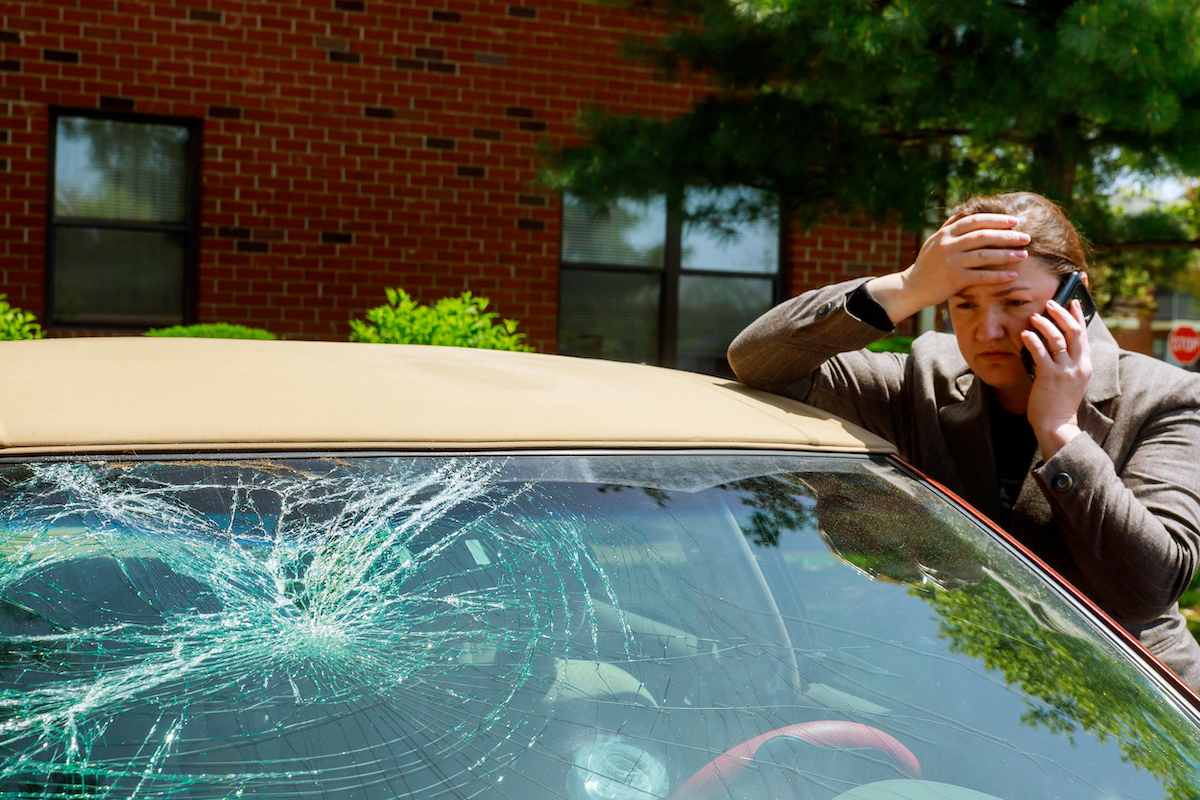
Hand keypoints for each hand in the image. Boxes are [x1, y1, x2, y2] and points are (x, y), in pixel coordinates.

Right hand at [865, 213, 1030, 323]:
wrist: (911, 287)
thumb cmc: (927, 264)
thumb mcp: (934, 241)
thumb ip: (950, 227)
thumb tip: (966, 210)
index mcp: (945, 234)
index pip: (974, 221)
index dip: (996, 220)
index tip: (1014, 221)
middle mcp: (948, 245)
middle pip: (983, 236)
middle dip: (1007, 236)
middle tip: (1026, 237)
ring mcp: (951, 262)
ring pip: (984, 255)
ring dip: (1006, 255)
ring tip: (1023, 255)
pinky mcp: (954, 279)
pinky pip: (981, 276)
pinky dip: (998, 276)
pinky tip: (1012, 275)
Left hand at [1023, 298, 1092, 456]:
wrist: (1057, 426)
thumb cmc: (1059, 403)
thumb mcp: (1070, 381)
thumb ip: (1066, 363)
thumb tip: (1052, 343)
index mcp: (1085, 365)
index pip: (1084, 335)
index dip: (1078, 315)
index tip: (1072, 301)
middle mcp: (1079, 366)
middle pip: (1075, 332)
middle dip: (1062, 314)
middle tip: (1050, 303)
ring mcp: (1066, 371)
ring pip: (1059, 339)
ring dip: (1046, 325)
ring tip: (1034, 317)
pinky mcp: (1050, 377)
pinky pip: (1041, 353)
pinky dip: (1033, 341)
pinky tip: (1025, 334)